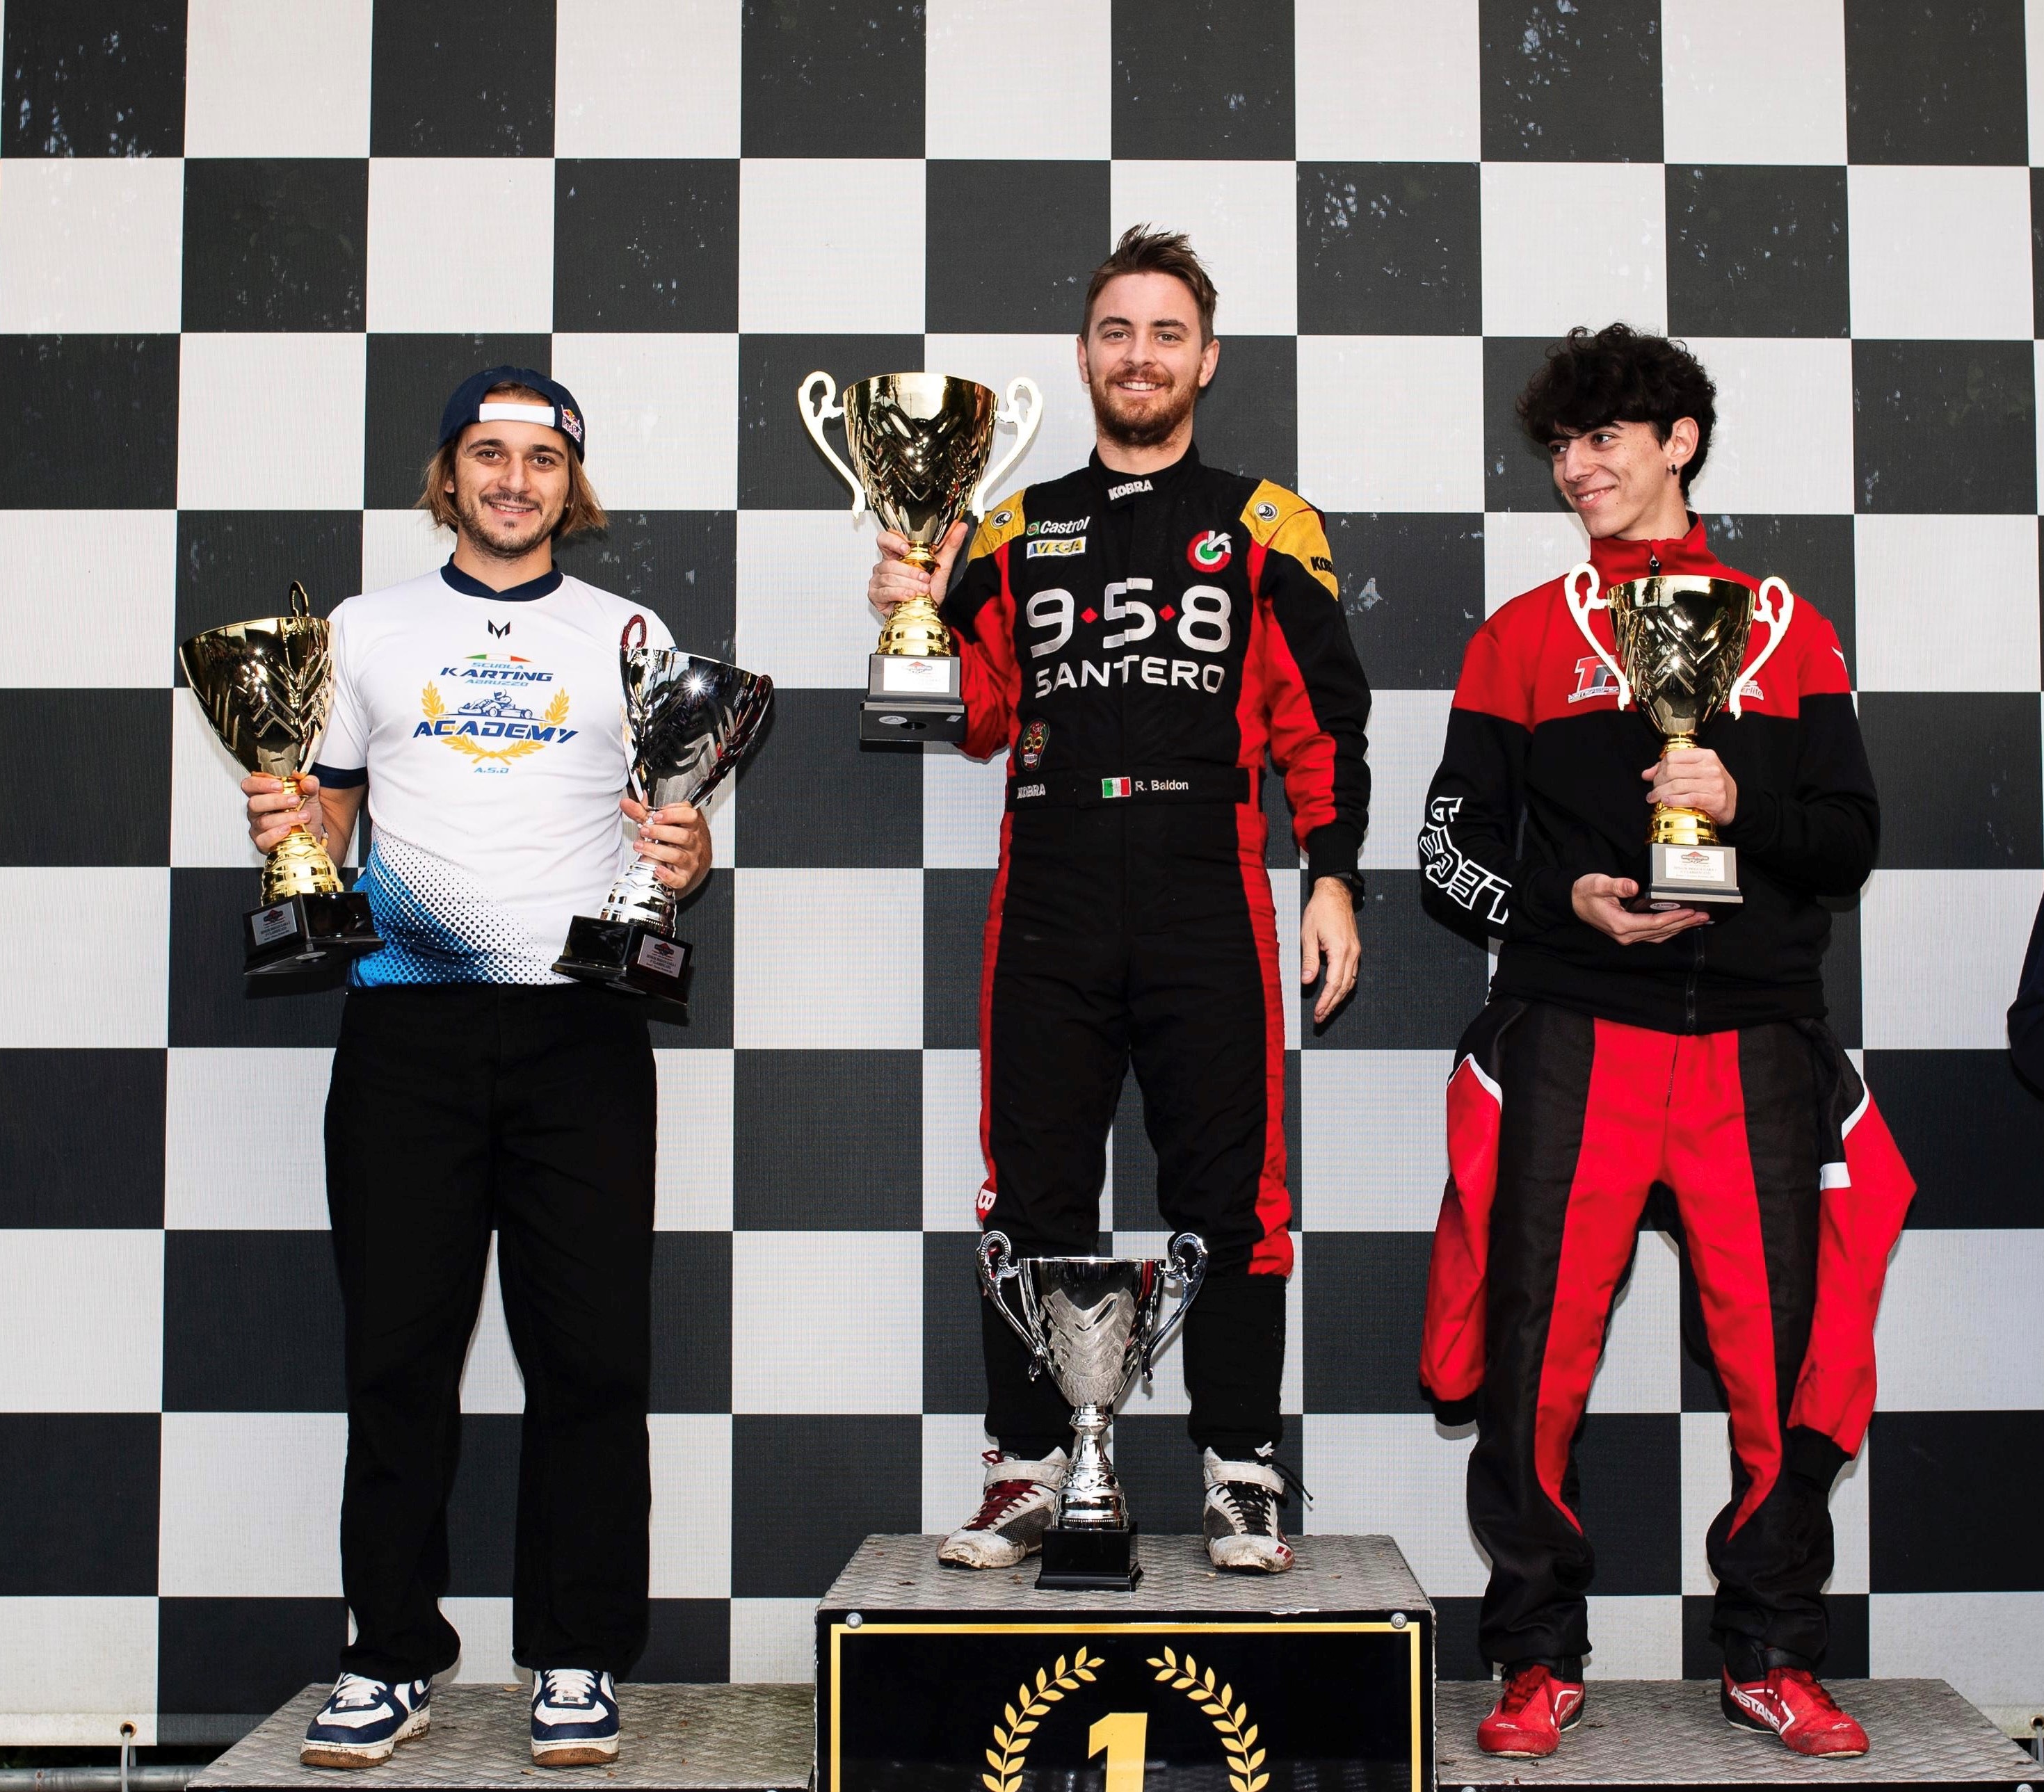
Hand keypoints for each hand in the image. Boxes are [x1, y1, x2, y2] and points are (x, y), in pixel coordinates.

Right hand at [243, 772, 322, 852]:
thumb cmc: (304, 810)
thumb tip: (307, 782)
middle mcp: (257, 810)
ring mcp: (258, 827)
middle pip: (254, 803)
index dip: (260, 783)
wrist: (313, 831)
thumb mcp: (311, 794)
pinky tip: (288, 829)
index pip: (249, 785)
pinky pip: (263, 840)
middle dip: (276, 801)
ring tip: (303, 816)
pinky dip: (276, 834)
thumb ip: (310, 784)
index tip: (279, 785)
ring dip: (285, 818)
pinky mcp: (263, 843)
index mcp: (263, 794)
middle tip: (295, 800)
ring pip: (263, 822)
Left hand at [624, 797, 710, 893]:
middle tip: (644, 830)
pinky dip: (667, 876)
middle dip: (660, 832)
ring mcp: (690, 860)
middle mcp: (693, 843)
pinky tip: (657, 870)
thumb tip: (626, 803)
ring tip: (640, 846)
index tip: (655, 816)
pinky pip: (679, 879)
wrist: (682, 862)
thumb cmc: (670, 839)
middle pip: (683, 836)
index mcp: (690, 826)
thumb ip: (642, 813)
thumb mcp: (657, 824)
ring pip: (677, 856)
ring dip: (656, 850)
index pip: (690, 815)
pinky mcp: (684, 877)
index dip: (673, 814)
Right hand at [867, 519, 966, 618]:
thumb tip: (962, 527)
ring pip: (888, 577)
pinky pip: (884, 591)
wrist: (927, 614)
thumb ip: (951, 546)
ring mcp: (878, 580)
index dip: (892, 541)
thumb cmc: (929, 591)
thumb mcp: (942, 566)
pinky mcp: (875, 594)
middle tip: (925, 579)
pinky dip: (899, 593)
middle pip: (889, 562)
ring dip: (908, 584)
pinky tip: (909, 597)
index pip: (885, 539)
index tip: (906, 549)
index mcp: (896, 555)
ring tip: (922, 591)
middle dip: (910, 572)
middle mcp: (885, 565)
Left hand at [1300, 876, 1359, 1022]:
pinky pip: (1352, 973)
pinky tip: (1336, 993)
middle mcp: (1352, 953)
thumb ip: (1309, 960)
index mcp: (1340, 950)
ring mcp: (1356, 952)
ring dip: (1339, 998)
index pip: (1334, 983)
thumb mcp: (1308, 935)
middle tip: (1320, 1018)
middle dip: (1332, 1004)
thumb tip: (1307, 981)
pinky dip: (1345, 986)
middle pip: (1344, 987)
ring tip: (1326, 1010)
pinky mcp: (1355, 949)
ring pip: (1351, 982)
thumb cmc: (1320, 910)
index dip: (1326, 1001)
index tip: (1317, 1013)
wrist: (1335, 894)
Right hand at [1571, 873, 1708, 943]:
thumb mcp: (1597, 884)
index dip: (1673, 917)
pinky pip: (1654, 935)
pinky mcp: (1629, 934)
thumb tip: (1633, 886)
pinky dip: (1669, 930)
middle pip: (1661, 931)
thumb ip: (1615, 885)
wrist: (1573, 902)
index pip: (1653, 923)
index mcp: (1620, 924)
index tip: (1690, 911)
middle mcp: (1625, 935)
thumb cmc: (1585, 892)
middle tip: (1704, 916)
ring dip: (1679, 928)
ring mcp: (1627, 937)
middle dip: (1683, 924)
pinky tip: (1680, 924)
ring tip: (1698, 920)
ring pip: (1659, 935)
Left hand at [1645, 747, 1735, 823]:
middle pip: (1672, 771)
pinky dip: (1674, 800)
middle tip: (1653, 791)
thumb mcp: (1695, 770)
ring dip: (1660, 794)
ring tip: (1654, 799)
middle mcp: (1711, 767)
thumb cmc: (1710, 785)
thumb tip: (1646, 774)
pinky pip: (1689, 798)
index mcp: (1705, 755)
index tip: (1655, 778)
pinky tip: (1665, 803)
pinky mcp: (1715, 799)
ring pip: (1677, 785)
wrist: (1733, 802)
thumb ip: (1671, 768)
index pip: (1672, 757)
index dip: (1659, 768)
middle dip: (1657, 783)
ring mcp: (1714, 783)